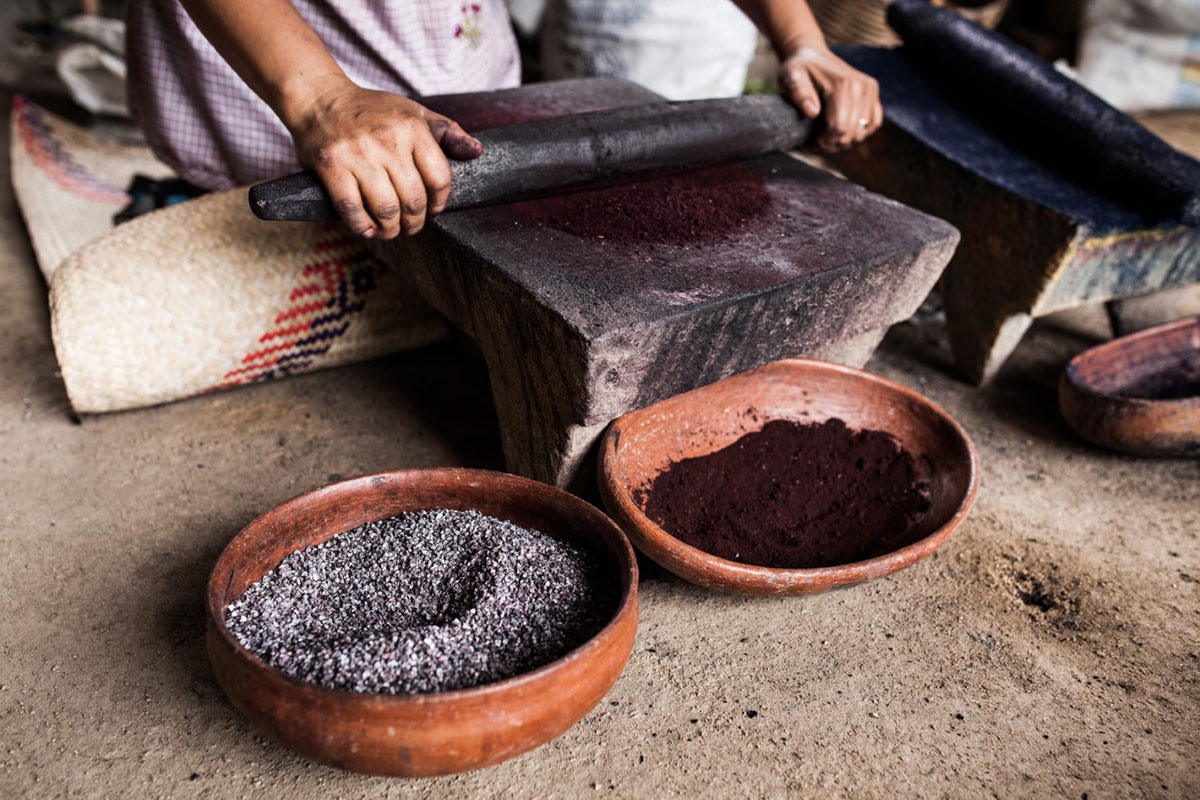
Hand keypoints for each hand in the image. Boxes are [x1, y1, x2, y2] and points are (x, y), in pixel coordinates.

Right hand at [284, 77, 481, 237]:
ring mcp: (358, 155)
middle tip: (412, 226)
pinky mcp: (331, 166)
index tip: (434, 211)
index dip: (440, 202)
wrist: (320, 98)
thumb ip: (447, 132)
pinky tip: (369, 229)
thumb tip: (477, 152)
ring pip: (386, 209)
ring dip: (392, 230)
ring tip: (392, 230)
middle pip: (413, 200)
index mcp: (412, 127)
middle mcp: (387, 141)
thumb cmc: (371, 110)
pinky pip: (351, 209)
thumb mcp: (414, 112)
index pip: (440, 178)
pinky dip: (363, 226)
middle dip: (416, 222)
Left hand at [778, 46, 881, 152]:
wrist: (812, 56)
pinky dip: (857, 133)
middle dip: (831, 145)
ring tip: (824, 137)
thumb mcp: (790, 77)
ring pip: (862, 132)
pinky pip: (873, 124)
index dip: (823, 142)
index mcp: (843, 84)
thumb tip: (813, 112)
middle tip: (813, 144)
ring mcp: (870, 90)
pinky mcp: (873, 94)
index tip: (807, 143)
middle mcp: (861, 87)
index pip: (839, 127)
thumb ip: (799, 94)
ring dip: (843, 142)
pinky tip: (839, 132)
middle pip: (851, 133)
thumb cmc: (798, 69)